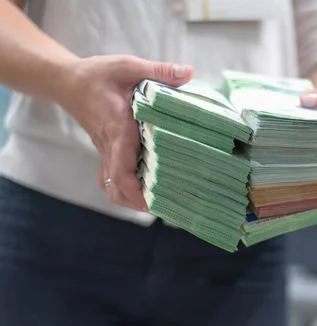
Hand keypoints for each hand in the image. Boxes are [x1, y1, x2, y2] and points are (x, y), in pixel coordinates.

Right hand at [54, 55, 192, 210]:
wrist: (67, 82)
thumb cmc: (97, 75)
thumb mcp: (128, 66)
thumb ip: (158, 71)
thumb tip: (188, 72)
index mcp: (117, 129)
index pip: (121, 167)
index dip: (135, 189)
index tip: (153, 202)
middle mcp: (110, 147)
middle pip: (116, 188)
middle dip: (139, 203)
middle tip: (168, 207)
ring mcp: (106, 153)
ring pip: (112, 188)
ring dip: (132, 200)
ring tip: (161, 203)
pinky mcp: (106, 154)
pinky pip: (112, 179)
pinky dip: (126, 190)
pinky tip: (147, 191)